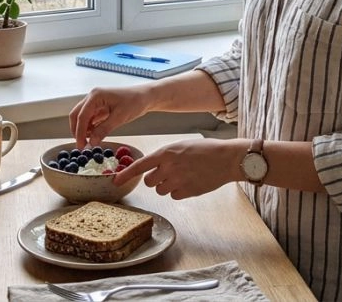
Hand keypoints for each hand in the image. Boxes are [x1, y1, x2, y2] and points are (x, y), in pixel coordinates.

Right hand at [69, 86, 151, 147]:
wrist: (146, 96)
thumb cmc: (135, 102)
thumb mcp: (120, 118)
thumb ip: (104, 129)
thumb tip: (91, 142)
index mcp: (95, 95)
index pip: (82, 116)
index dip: (79, 132)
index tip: (81, 146)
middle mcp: (92, 97)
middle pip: (76, 114)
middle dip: (77, 130)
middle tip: (81, 146)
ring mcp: (95, 101)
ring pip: (82, 117)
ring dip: (83, 129)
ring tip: (89, 142)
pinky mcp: (100, 107)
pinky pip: (90, 118)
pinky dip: (90, 127)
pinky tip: (94, 135)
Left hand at [113, 138, 245, 199]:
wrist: (226, 158)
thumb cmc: (205, 150)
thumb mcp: (181, 146)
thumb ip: (165, 156)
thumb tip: (152, 167)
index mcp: (166, 152)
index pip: (139, 166)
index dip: (125, 175)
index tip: (115, 182)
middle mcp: (169, 167)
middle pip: (148, 182)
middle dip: (154, 180)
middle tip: (167, 174)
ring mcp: (177, 181)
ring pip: (160, 190)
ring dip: (167, 186)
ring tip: (183, 176)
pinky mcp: (187, 192)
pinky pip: (174, 196)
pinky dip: (180, 192)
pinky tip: (191, 182)